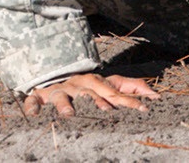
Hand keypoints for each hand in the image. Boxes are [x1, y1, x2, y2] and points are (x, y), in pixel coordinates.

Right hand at [22, 73, 158, 117]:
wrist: (52, 72)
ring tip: (69, 114)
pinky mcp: (40, 96)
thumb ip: (130, 88)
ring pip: (62, 96)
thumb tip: (155, 96)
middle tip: (107, 111)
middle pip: (89, 92)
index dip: (129, 100)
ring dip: (65, 104)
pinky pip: (34, 101)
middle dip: (98, 100)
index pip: (115, 91)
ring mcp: (59, 90)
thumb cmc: (85, 85)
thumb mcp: (107, 84)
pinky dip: (33, 106)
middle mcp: (78, 84)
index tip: (144, 109)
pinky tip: (34, 116)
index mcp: (96, 82)